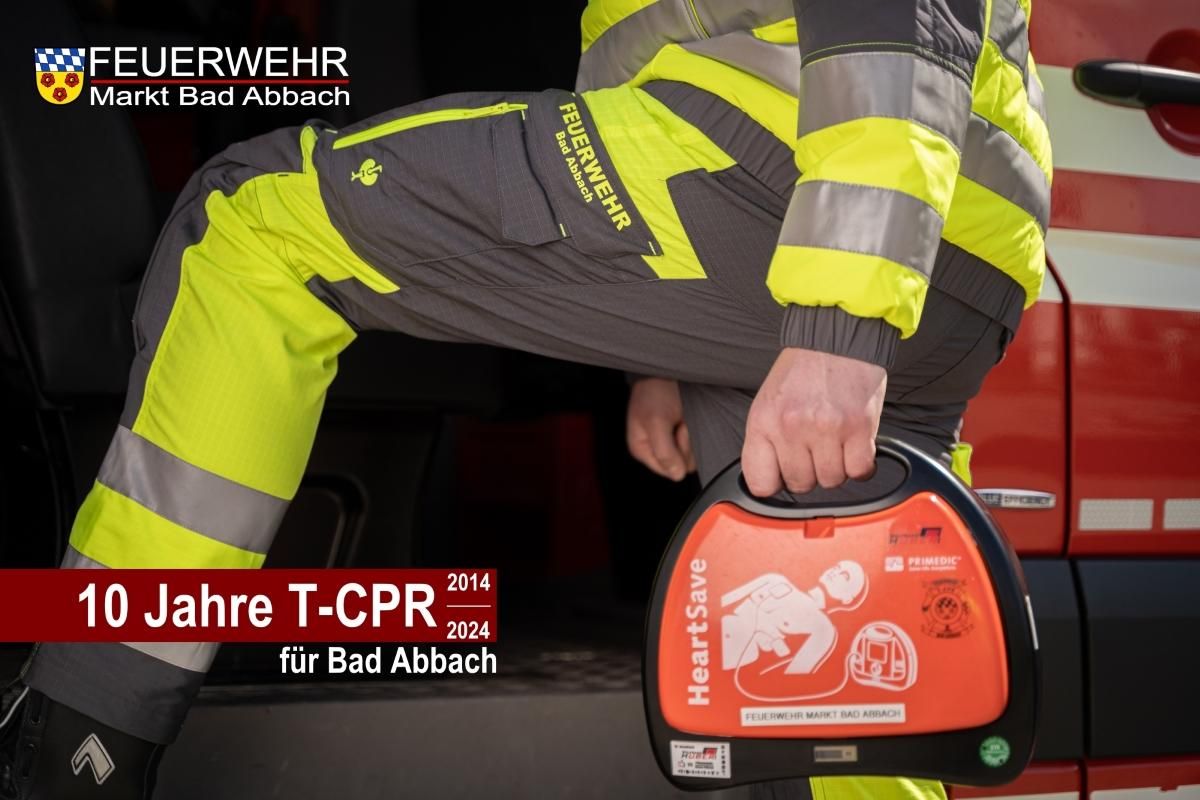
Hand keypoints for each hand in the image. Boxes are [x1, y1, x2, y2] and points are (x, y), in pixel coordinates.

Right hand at [626, 377, 695, 480]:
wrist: (664, 369)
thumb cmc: (655, 392)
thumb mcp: (657, 422)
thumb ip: (664, 452)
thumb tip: (677, 476)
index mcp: (642, 449)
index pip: (668, 471)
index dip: (677, 455)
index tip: (675, 432)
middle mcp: (655, 448)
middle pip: (681, 464)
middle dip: (685, 444)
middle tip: (679, 423)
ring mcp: (668, 441)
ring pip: (690, 454)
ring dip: (691, 436)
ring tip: (682, 417)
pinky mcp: (679, 433)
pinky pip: (694, 443)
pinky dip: (695, 431)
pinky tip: (687, 418)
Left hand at [742, 348, 885, 495]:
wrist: (836, 338)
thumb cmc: (802, 370)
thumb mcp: (768, 402)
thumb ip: (766, 441)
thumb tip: (770, 479)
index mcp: (763, 421)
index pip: (760, 483)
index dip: (775, 483)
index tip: (783, 475)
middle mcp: (791, 427)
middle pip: (800, 485)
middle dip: (810, 473)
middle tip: (815, 449)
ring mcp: (825, 428)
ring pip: (831, 481)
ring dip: (836, 468)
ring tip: (835, 442)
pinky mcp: (858, 427)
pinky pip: (859, 471)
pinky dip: (860, 464)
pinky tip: (855, 446)